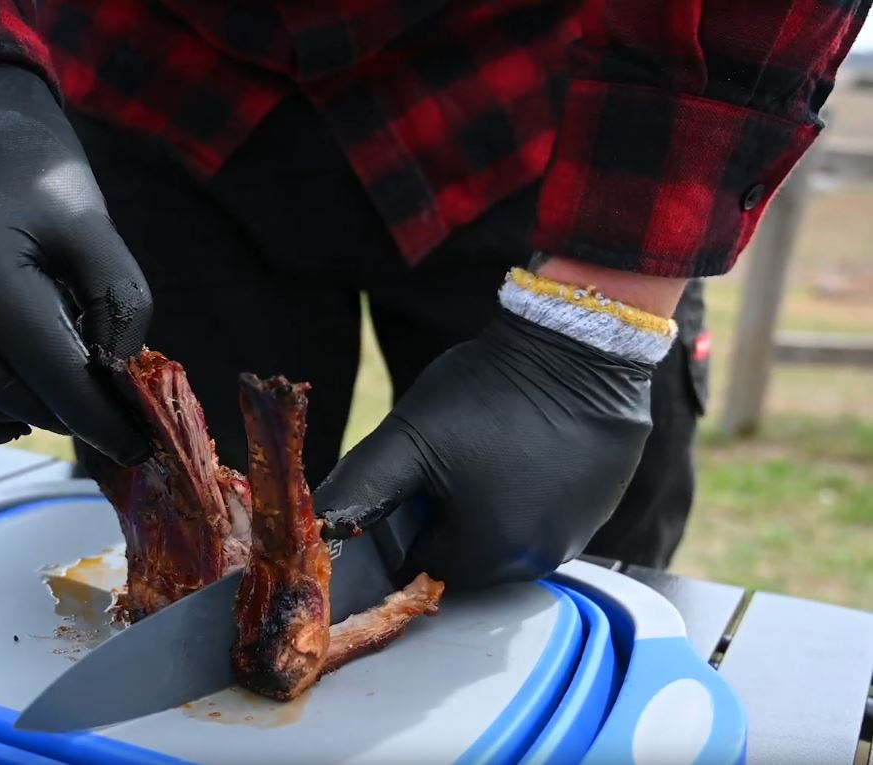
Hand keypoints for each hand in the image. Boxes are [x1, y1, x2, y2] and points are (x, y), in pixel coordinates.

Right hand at [0, 63, 152, 463]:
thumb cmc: (37, 182)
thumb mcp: (95, 228)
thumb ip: (121, 304)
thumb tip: (119, 386)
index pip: (54, 375)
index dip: (103, 419)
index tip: (139, 447)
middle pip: (14, 398)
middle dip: (69, 411)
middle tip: (108, 407)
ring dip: (22, 415)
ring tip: (57, 388)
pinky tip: (8, 412)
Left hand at [314, 310, 654, 588]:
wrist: (579, 346)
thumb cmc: (487, 392)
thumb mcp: (407, 437)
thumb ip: (361, 488)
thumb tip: (318, 529)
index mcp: (487, 553)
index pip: (421, 568)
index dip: (406, 527)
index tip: (413, 484)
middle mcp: (538, 562)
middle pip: (466, 561)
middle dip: (446, 522)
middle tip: (446, 465)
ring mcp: (576, 537)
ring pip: (507, 542)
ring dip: (487, 511)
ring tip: (486, 453)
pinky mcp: (599, 509)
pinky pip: (546, 519)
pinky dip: (527, 497)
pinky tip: (521, 453)